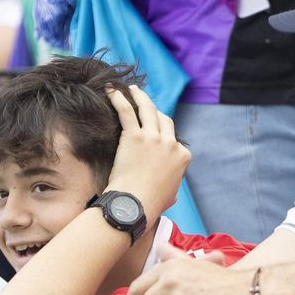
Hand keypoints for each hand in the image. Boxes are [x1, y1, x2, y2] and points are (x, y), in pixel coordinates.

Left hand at [103, 86, 189, 222]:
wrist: (135, 205)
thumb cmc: (149, 205)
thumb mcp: (170, 196)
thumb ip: (172, 187)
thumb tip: (172, 192)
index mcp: (182, 157)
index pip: (174, 138)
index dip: (164, 132)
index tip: (155, 128)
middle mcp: (171, 144)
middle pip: (164, 118)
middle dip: (154, 108)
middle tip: (144, 101)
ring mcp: (154, 138)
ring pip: (148, 109)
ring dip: (140, 96)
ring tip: (132, 89)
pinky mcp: (135, 137)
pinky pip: (127, 112)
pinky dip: (119, 99)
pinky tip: (112, 91)